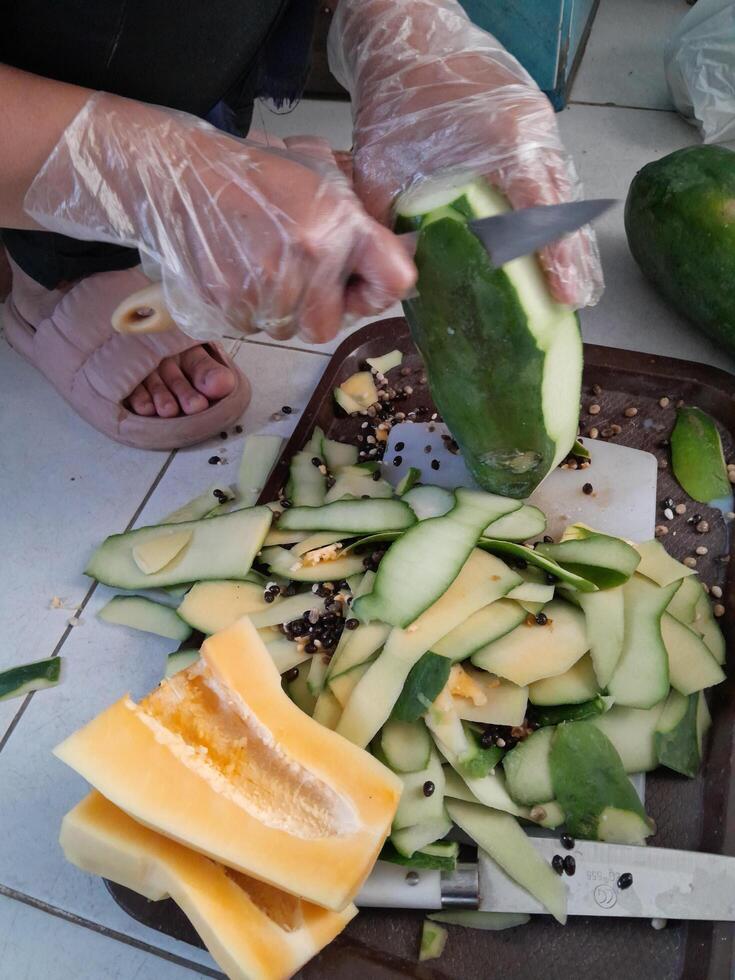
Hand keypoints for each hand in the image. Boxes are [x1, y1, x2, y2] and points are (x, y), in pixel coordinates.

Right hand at [23, 94, 415, 341]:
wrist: (178, 175)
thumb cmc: (252, 177)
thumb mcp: (318, 179)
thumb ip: (359, 225)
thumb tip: (398, 263)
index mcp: (340, 225)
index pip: (396, 284)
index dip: (377, 291)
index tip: (361, 285)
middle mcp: (309, 259)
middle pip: (329, 326)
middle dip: (316, 308)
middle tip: (292, 272)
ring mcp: (266, 287)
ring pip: (287, 331)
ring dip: (278, 309)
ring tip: (257, 264)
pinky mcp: (229, 305)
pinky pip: (252, 330)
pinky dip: (246, 310)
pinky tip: (235, 272)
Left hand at [329, 0, 602, 307]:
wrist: (407, 32)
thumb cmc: (396, 92)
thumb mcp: (381, 165)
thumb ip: (393, 221)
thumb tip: (403, 275)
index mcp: (505, 141)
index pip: (542, 210)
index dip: (557, 257)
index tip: (567, 294)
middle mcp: (533, 133)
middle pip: (566, 206)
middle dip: (575, 257)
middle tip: (579, 302)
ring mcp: (537, 126)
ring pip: (563, 193)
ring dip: (568, 239)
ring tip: (575, 285)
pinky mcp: (530, 126)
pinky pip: (550, 178)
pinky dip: (553, 214)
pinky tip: (551, 246)